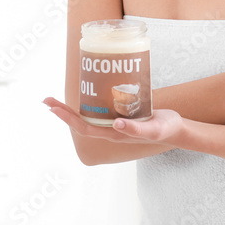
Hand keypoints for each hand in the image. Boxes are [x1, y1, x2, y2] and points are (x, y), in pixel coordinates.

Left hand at [43, 97, 184, 143]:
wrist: (178, 129)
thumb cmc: (166, 130)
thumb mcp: (153, 130)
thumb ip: (136, 130)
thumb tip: (115, 125)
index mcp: (114, 135)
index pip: (84, 128)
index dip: (67, 118)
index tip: (52, 108)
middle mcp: (111, 129)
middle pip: (81, 121)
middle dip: (63, 111)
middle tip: (47, 99)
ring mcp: (115, 122)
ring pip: (89, 115)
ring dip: (72, 107)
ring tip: (58, 96)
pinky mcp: (122, 113)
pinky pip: (101, 107)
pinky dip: (91, 99)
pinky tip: (88, 89)